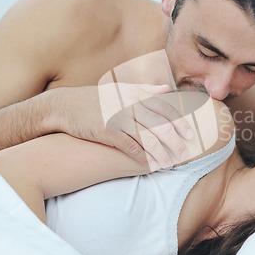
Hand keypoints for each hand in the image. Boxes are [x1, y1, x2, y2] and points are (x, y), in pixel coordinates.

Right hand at [51, 83, 194, 170]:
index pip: (165, 108)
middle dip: (175, 140)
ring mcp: (118, 117)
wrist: (64, 105)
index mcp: (135, 93)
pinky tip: (150, 165)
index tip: (191, 134)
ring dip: (161, 152)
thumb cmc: (95, 99)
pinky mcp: (107, 130)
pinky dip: (142, 157)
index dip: (180, 122)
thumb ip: (146, 89)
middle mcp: (130, 104)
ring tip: (170, 163)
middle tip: (186, 153)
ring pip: (148, 137)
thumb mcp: (121, 88)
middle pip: (161, 124)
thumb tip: (167, 88)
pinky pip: (130, 146)